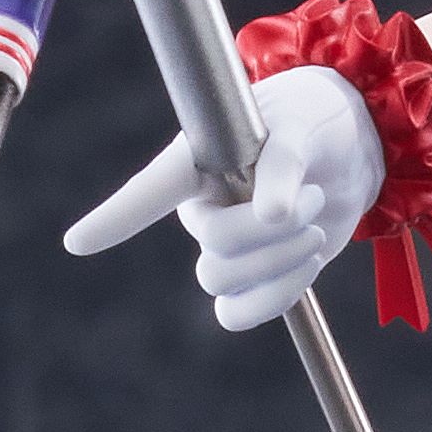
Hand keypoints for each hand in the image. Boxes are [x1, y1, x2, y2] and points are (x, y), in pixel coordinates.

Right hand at [65, 55, 383, 330]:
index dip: (116, 216)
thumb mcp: (300, 125)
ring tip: (316, 222)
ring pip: (223, 281)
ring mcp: (223, 245)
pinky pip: (239, 313)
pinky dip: (280, 295)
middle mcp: (199, 207)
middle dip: (274, 232)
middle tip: (314, 196)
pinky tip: (307, 262)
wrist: (353, 148)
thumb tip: (274, 215)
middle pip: (213, 246)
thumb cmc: (314, 119)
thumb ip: (284, 164)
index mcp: (196, 160)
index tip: (77, 243)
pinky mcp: (251, 275)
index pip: (151, 189)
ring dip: (283, 259)